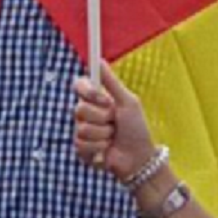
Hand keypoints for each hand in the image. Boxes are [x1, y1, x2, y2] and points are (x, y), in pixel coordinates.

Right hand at [73, 61, 154, 181]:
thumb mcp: (127, 102)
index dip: (89, 92)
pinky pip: (82, 144)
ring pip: (82, 129)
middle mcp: (86, 114)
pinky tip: (107, 150)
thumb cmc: (136, 128)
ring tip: (113, 137)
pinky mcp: (81, 149)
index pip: (79, 86)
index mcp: (96, 100)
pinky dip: (100, 147)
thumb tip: (99, 59)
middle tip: (115, 122)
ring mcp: (82, 132)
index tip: (105, 100)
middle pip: (79, 109)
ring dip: (103, 134)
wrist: (138, 157)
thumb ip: (111, 82)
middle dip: (103, 118)